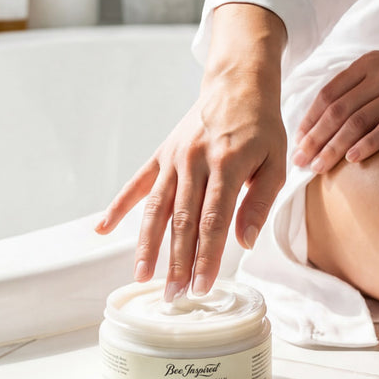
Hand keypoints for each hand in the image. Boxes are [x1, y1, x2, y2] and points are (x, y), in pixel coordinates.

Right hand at [96, 5, 287, 300]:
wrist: (238, 83)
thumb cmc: (261, 126)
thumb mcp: (276, 161)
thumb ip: (259, 202)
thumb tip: (244, 242)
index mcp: (228, 164)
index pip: (214, 220)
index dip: (207, 256)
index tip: (202, 285)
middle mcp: (195, 161)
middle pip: (182, 220)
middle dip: (177, 261)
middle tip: (173, 295)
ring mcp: (174, 157)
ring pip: (156, 207)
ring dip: (147, 244)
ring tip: (142, 276)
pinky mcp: (162, 153)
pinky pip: (137, 183)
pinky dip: (118, 206)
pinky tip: (102, 228)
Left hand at [291, 50, 378, 173]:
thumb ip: (363, 87)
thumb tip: (330, 118)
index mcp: (369, 64)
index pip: (328, 94)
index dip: (309, 119)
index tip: (297, 142)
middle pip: (339, 109)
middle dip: (315, 138)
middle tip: (300, 162)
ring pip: (359, 120)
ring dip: (335, 147)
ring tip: (320, 167)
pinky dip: (370, 144)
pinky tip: (355, 160)